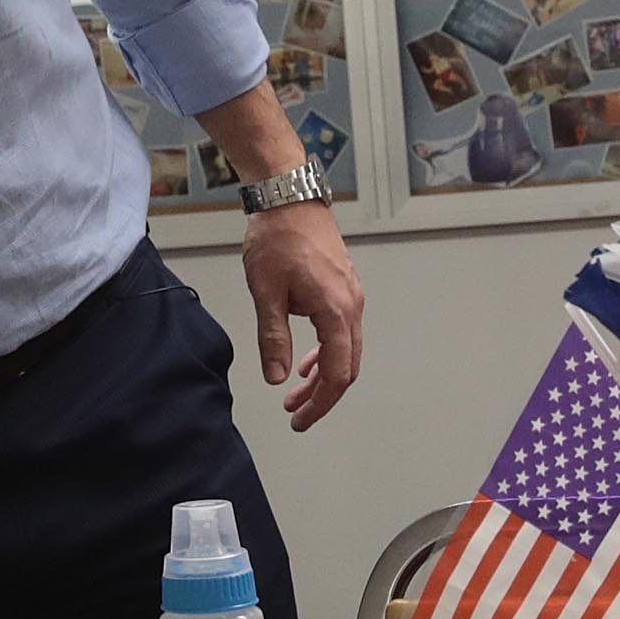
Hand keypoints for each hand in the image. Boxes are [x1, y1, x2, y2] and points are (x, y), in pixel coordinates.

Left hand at [242, 200, 363, 431]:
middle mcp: (352, 306)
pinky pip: (342, 330)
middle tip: (295, 414)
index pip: (337, 374)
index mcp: (336, 311)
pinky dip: (326, 351)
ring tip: (295, 393)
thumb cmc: (276, 240)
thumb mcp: (267, 293)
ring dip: (322, 374)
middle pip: (347, 366)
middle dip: (322, 395)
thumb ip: (273, 338)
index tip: (300, 420)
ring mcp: (351, 295)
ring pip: (345, 349)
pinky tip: (305, 361)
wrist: (289, 198)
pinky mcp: (343, 287)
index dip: (321, 403)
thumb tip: (276, 378)